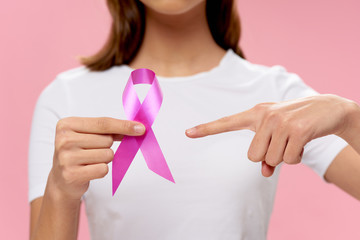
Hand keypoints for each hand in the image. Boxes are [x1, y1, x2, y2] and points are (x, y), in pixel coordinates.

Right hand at [49, 117, 145, 199]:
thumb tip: (136, 128)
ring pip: (107, 155)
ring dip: (104, 159)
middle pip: (106, 140)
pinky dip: (101, 170)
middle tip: (91, 151)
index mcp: (67, 125)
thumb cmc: (79, 152)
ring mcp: (66, 158)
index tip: (140, 128)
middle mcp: (64, 140)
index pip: (103, 123)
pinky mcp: (71, 174)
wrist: (61, 179)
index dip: (124, 126)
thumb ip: (110, 130)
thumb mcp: (89, 136)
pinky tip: (88, 170)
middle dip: (107, 146)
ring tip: (89, 161)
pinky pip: (103, 169)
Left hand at [185, 94, 354, 176]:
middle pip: (253, 156)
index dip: (207, 129)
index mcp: (255, 114)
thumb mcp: (277, 135)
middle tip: (282, 143)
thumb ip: (265, 152)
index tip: (187, 133)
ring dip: (285, 156)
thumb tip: (263, 173)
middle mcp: (265, 115)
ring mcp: (281, 121)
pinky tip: (303, 142)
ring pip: (271, 160)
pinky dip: (297, 157)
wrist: (327, 108)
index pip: (226, 122)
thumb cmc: (295, 123)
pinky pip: (289, 160)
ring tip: (294, 140)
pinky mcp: (297, 130)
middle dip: (268, 157)